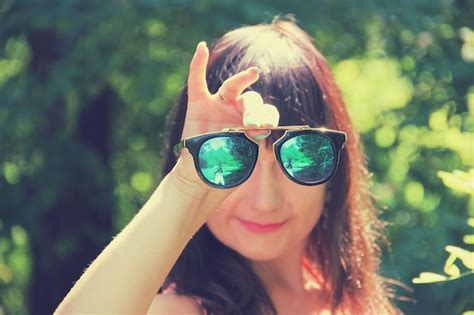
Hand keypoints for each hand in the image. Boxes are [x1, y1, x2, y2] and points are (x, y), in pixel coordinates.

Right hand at [173, 41, 279, 190]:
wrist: (200, 179)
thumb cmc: (225, 169)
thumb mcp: (245, 157)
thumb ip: (252, 142)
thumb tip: (261, 128)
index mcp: (252, 123)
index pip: (267, 112)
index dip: (268, 117)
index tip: (264, 129)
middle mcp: (237, 111)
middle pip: (251, 99)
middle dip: (255, 109)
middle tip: (252, 124)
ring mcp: (217, 106)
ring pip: (232, 86)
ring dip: (242, 81)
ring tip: (253, 74)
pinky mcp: (198, 105)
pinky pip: (197, 81)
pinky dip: (198, 64)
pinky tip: (201, 48)